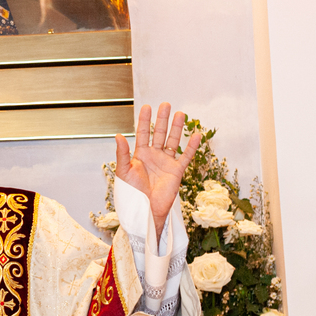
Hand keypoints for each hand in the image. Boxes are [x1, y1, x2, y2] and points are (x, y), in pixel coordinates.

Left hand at [114, 103, 201, 233]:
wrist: (145, 210)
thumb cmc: (132, 194)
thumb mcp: (124, 171)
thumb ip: (122, 153)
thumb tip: (118, 135)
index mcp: (139, 155)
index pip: (142, 133)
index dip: (144, 121)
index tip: (146, 107)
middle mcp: (153, 156)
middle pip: (159, 133)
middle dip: (162, 119)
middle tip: (165, 104)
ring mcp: (166, 163)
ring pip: (173, 141)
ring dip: (176, 128)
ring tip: (180, 113)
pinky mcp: (176, 171)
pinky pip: (186, 156)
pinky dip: (192, 146)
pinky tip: (196, 135)